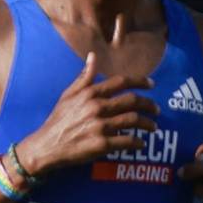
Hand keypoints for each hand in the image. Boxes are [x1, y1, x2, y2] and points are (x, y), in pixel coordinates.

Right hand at [18, 52, 158, 174]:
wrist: (46, 146)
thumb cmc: (58, 120)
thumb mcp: (68, 95)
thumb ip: (84, 77)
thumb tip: (92, 56)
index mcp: (90, 94)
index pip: (121, 82)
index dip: (140, 81)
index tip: (152, 84)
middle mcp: (96, 107)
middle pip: (132, 101)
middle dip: (149, 105)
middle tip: (156, 110)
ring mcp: (99, 126)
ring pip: (133, 120)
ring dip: (148, 124)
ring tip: (153, 127)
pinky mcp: (101, 144)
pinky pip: (127, 141)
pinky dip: (137, 142)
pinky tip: (141, 143)